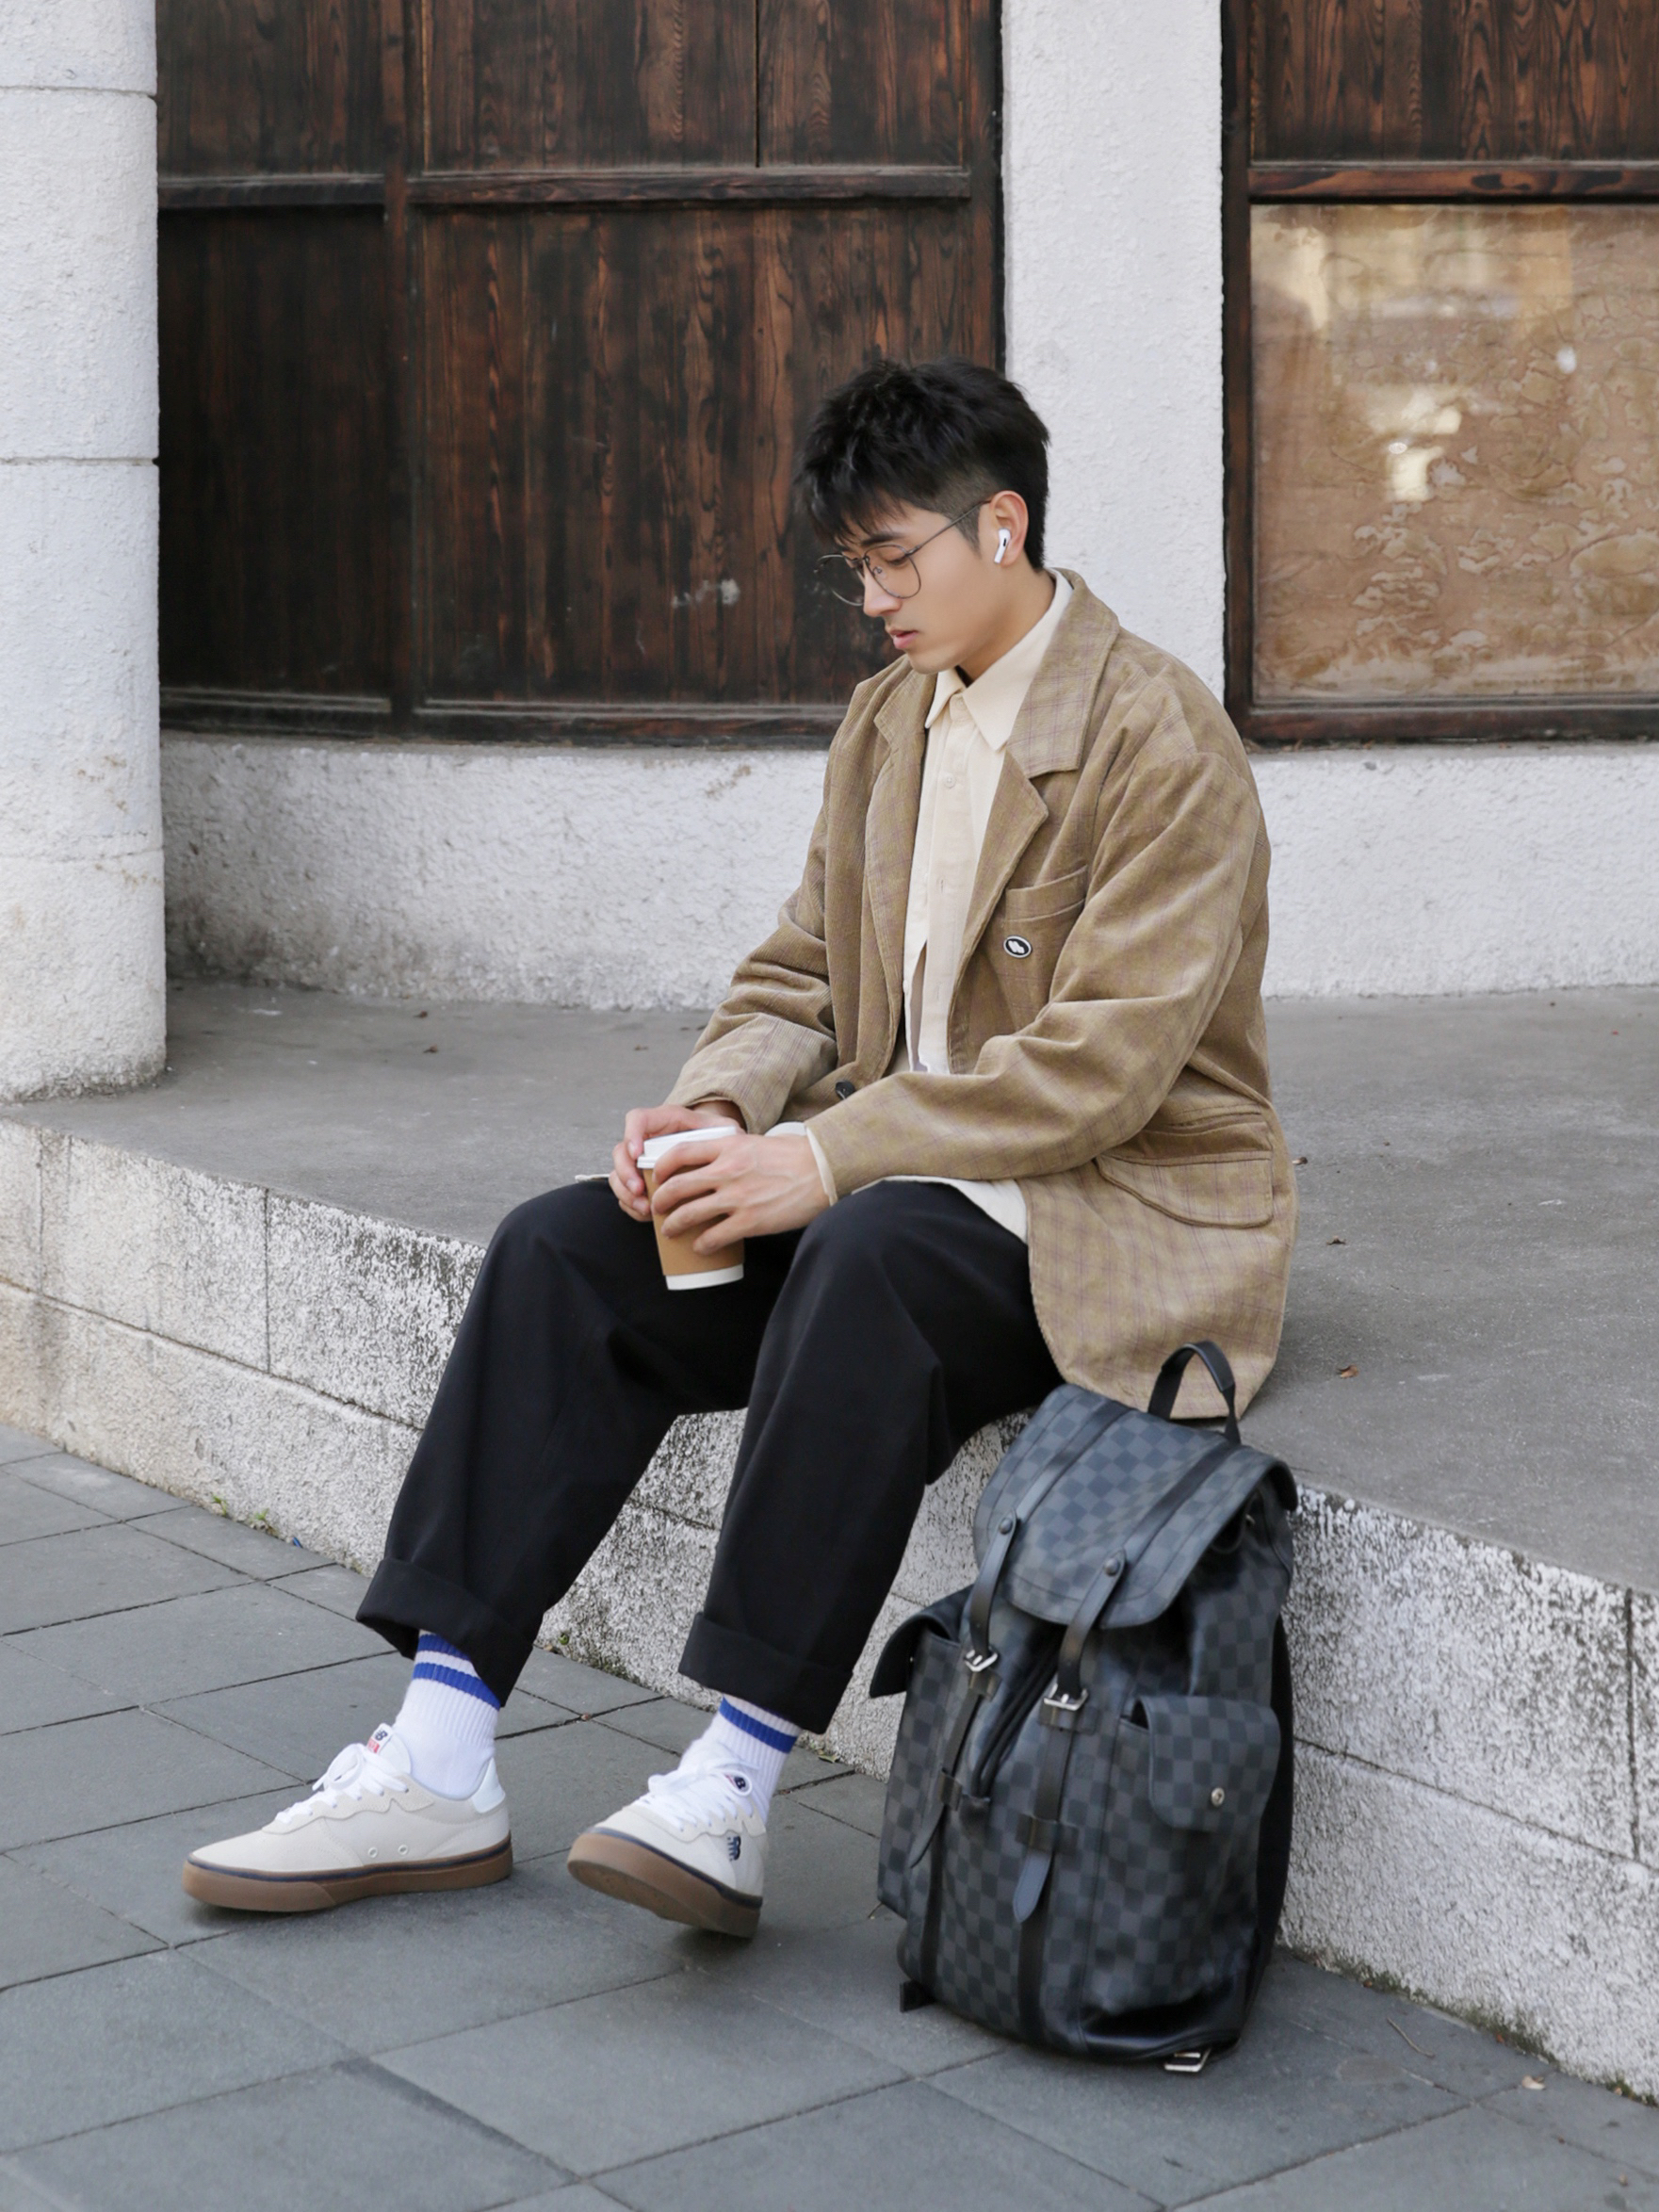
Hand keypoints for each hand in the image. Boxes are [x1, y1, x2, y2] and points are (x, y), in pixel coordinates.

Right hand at [610, 1102, 741, 1221]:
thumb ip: (725, 1129)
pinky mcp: (641, 1180)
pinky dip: (632, 1206)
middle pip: (621, 1151)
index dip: (632, 1134)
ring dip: (626, 1193)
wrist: (711, 1145)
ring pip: (618, 1175)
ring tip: (645, 1208)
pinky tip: (646, 1215)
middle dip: (625, 1172)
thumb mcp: (722, 1128)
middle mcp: (646, 1139)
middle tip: (638, 1189)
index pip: (638, 1119)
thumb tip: (734, 1138)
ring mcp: (640, 1162)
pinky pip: (626, 1194)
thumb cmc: (715, 1135)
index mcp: (663, 1121)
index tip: (637, 1153)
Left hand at [654, 1133, 829, 1249]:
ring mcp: (736, 1198)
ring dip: (673, 1225)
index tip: (657, 1176)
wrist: (822, 1170)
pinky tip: (700, 1247)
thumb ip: (732, 1150)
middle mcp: (726, 1171)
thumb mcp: (755, 1142)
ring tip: (670, 1230)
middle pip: (677, 1187)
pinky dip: (701, 1245)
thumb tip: (715, 1163)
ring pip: (688, 1214)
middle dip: (660, 1201)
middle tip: (657, 1208)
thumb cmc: (794, 1155)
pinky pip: (713, 1237)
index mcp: (727, 1146)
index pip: (680, 1153)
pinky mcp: (749, 1221)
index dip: (662, 1167)